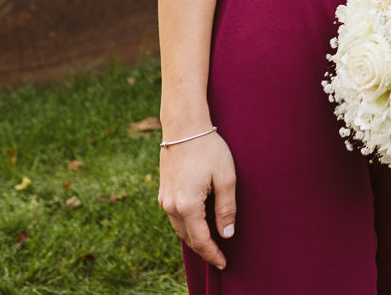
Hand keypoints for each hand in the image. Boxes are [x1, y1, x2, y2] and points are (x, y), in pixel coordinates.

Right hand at [158, 132, 236, 269]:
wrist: (184, 127)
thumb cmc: (208, 149)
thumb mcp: (226, 178)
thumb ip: (227, 208)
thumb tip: (227, 234)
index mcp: (187, 205)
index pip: (201, 240)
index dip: (213, 254)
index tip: (224, 263)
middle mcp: (171, 206)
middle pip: (188, 238)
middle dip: (204, 249)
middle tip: (219, 257)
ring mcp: (164, 199)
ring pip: (180, 228)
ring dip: (194, 238)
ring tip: (211, 244)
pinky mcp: (163, 192)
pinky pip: (175, 217)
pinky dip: (187, 225)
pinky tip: (197, 224)